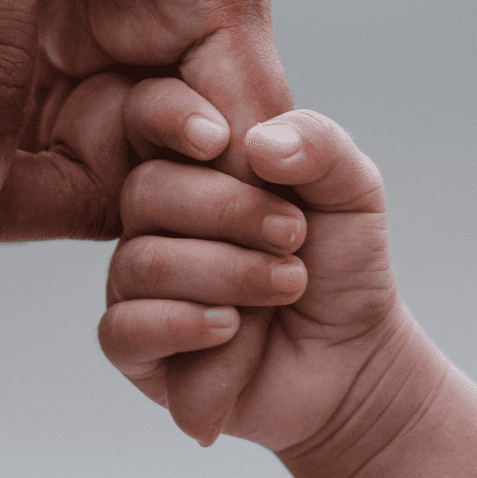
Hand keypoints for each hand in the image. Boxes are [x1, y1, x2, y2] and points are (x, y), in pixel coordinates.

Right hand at [99, 106, 403, 449]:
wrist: (351, 361)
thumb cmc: (339, 268)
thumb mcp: (352, 193)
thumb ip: (319, 146)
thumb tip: (257, 141)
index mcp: (189, 165)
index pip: (145, 116)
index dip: (167, 115)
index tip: (223, 140)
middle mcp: (152, 219)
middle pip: (145, 191)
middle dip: (229, 211)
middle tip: (293, 236)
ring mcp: (135, 283)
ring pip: (144, 262)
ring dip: (228, 274)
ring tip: (288, 285)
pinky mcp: (133, 346)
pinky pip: (124, 327)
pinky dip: (185, 326)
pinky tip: (231, 329)